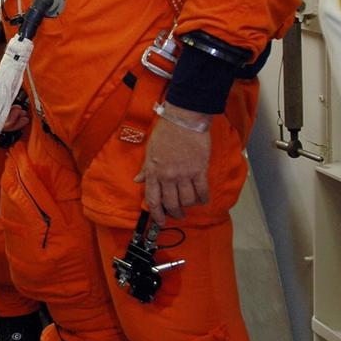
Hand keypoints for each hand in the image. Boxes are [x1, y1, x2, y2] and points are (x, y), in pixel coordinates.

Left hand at [135, 110, 211, 224]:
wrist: (183, 120)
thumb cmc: (165, 132)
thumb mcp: (150, 150)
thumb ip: (146, 168)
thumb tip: (138, 180)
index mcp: (154, 172)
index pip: (153, 199)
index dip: (157, 214)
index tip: (160, 221)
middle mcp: (168, 176)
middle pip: (171, 203)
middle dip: (175, 213)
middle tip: (178, 215)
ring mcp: (184, 174)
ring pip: (187, 200)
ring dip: (189, 206)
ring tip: (191, 205)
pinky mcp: (199, 170)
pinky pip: (202, 191)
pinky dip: (203, 198)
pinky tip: (203, 200)